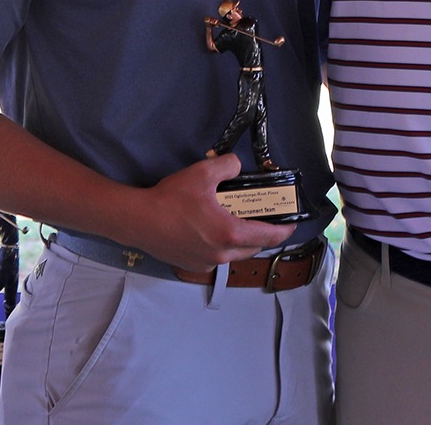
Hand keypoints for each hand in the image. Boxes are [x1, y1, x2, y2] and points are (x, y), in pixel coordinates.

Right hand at [124, 153, 296, 272]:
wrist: (138, 221)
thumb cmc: (170, 199)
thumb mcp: (202, 173)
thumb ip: (227, 166)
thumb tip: (236, 166)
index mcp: (230, 234)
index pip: (269, 236)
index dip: (285, 230)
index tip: (292, 224)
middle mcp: (222, 254)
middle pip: (254, 247)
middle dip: (262, 233)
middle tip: (263, 217)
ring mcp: (207, 263)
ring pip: (235, 253)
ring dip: (241, 240)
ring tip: (237, 221)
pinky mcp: (192, 265)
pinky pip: (217, 257)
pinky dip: (222, 245)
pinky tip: (211, 230)